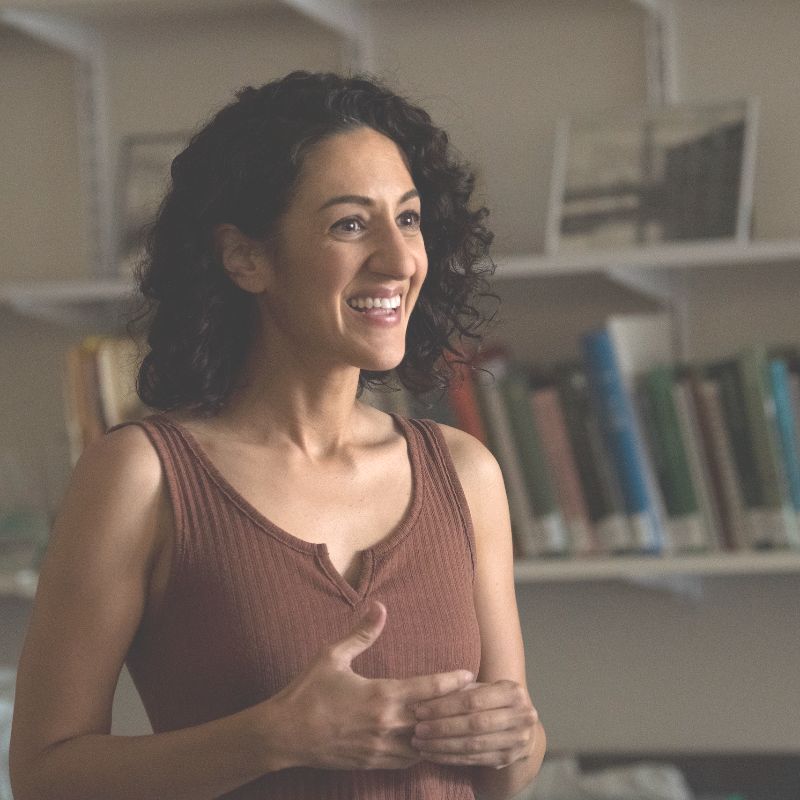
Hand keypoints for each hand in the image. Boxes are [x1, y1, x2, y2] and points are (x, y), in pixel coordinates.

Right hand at [266, 600, 474, 770]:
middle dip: (455, 709)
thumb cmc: (306, 692)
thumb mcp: (332, 655)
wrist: (283, 735)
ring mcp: (380, 748)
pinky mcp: (372, 763)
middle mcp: (385, 725)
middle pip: (433, 719)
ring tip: (458, 722)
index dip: (451, 683)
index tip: (470, 675)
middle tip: (476, 700)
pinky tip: (430, 742)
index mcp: (380, 695)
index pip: (427, 690)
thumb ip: (361, 632)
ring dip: (440, 733)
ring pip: (424, 745)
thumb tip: (379, 606)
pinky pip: (407, 761)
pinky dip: (422, 751)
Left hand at [411, 680, 538, 768]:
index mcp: (513, 693)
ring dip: (443, 746)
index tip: (421, 710)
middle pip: (474, 724)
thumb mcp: (483, 688)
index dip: (445, 706)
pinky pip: (475, 760)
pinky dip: (451, 758)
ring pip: (473, 745)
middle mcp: (521, 717)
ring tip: (420, 744)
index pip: (473, 700)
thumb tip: (429, 692)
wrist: (521, 725)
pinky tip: (433, 755)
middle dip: (442, 727)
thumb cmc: (494, 701)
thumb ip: (460, 688)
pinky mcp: (508, 759)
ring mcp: (517, 741)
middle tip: (418, 730)